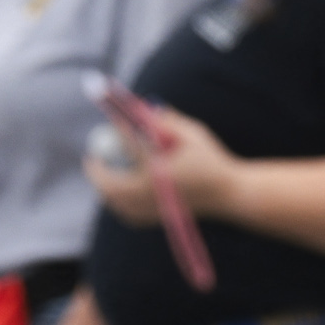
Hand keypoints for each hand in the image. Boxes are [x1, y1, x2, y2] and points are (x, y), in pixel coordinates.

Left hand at [86, 101, 235, 222]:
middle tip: (92, 158)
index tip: (111, 123)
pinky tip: (116, 192)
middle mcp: (157, 193)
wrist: (232, 195)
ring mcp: (157, 209)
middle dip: (98, 172)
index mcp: (163, 170)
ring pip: (118, 203)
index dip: (119, 133)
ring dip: (106, 189)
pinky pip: (129, 215)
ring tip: (102, 172)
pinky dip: (119, 204)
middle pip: (113, 187)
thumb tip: (142, 105)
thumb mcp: (194, 134)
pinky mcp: (161, 218)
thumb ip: (168, 120)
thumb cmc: (214, 161)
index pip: (131, 148)